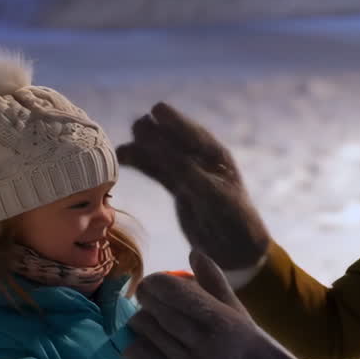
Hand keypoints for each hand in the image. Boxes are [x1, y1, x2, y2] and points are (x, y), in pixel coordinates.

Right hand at [117, 102, 268, 270]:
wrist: (237, 249)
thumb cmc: (233, 220)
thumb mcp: (212, 194)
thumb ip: (186, 171)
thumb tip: (162, 149)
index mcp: (219, 157)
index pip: (193, 134)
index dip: (175, 122)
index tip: (157, 109)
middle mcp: (204, 162)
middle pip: (175, 141)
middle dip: (157, 132)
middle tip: (138, 125)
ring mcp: (191, 175)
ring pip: (164, 156)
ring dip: (145, 149)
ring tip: (122, 147)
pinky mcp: (181, 190)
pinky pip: (159, 172)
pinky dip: (143, 164)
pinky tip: (125, 159)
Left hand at [123, 251, 305, 358]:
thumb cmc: (248, 346)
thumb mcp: (236, 312)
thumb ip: (214, 282)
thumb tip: (195, 253)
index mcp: (221, 319)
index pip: (172, 291)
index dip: (156, 283)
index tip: (154, 284)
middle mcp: (206, 343)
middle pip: (155, 311)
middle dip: (146, 300)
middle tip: (147, 299)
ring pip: (145, 333)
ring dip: (142, 323)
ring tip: (151, 322)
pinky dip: (135, 347)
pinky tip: (143, 343)